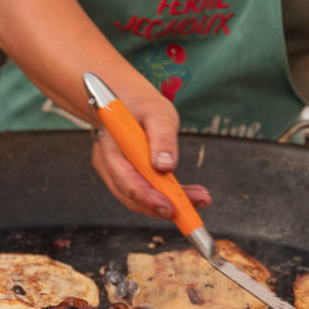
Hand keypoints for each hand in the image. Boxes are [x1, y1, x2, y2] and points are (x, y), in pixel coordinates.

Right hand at [90, 94, 211, 218]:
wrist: (129, 101)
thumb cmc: (141, 104)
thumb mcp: (157, 113)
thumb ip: (162, 138)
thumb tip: (166, 166)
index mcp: (110, 149)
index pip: (126, 182)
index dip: (148, 198)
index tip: (171, 207)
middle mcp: (108, 166)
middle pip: (133, 197)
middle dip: (164, 206)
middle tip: (196, 205)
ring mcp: (116, 173)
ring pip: (141, 199)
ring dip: (170, 203)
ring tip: (200, 198)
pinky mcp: (128, 177)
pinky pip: (146, 192)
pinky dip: (168, 196)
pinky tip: (190, 195)